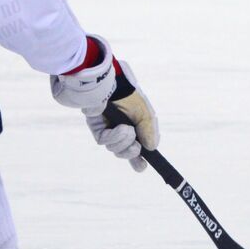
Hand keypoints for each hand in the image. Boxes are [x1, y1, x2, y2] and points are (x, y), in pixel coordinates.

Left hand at [51, 36, 159, 170]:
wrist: (110, 82)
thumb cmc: (128, 94)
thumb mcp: (144, 112)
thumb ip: (149, 130)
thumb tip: (152, 148)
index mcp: (136, 127)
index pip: (138, 148)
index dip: (138, 160)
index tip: (141, 166)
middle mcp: (122, 130)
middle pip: (125, 152)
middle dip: (131, 154)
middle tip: (136, 149)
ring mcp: (109, 129)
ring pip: (115, 149)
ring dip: (124, 143)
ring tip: (128, 131)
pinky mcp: (97, 127)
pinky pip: (104, 141)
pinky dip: (114, 137)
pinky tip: (121, 128)